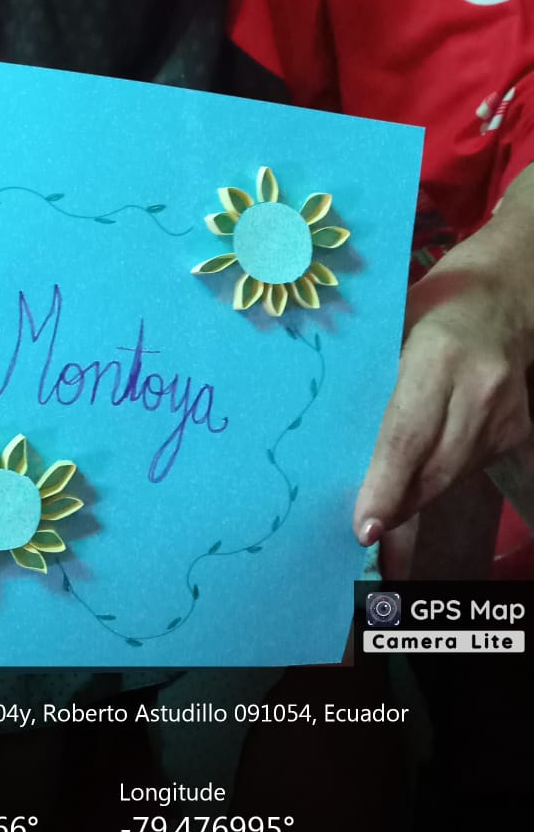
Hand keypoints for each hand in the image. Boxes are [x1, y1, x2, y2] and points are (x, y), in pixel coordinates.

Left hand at [354, 248, 532, 545]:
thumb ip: (366, 376)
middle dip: (397, 506)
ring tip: (383, 519)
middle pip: (435, 465)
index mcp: (438, 354)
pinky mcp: (519, 430)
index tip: (364, 525)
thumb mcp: (392, 327)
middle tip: (364, 533)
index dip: (385, 484)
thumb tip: (318, 434)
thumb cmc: (430, 308)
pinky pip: (471, 468)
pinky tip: (414, 492)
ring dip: (416, 499)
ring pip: (454, 475)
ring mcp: (505, 413)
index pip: (407, 433)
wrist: (503, 299)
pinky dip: (439, 481)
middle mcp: (478, 389)